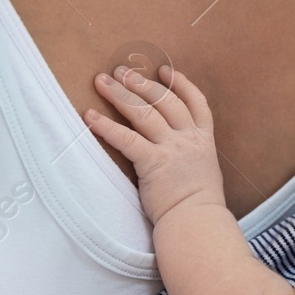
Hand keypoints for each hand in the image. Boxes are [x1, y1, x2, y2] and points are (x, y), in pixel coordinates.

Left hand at [85, 63, 225, 223]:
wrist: (198, 223)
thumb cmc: (199, 206)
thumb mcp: (204, 172)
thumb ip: (191, 156)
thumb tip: (174, 151)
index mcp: (204, 140)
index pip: (196, 102)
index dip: (180, 83)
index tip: (165, 70)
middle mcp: (189, 139)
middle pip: (164, 100)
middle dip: (141, 83)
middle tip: (121, 71)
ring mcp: (172, 149)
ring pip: (145, 112)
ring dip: (122, 94)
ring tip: (103, 81)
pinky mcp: (153, 163)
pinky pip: (126, 139)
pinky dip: (106, 126)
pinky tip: (90, 116)